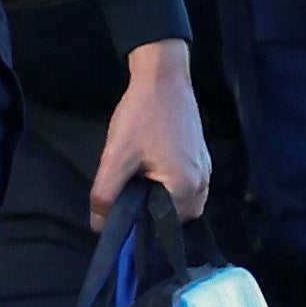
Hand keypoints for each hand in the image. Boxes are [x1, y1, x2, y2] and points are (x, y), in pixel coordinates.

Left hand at [90, 37, 214, 227]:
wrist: (163, 80)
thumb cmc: (141, 117)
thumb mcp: (116, 157)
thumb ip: (106, 194)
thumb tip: (100, 226)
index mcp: (187, 187)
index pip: (164, 225)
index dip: (140, 225)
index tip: (120, 214)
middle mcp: (203, 184)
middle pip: (175, 216)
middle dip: (150, 211)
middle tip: (126, 193)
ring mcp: (206, 171)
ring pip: (180, 202)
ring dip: (158, 199)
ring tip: (135, 181)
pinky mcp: (201, 160)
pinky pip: (185, 186)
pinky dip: (167, 187)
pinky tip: (148, 171)